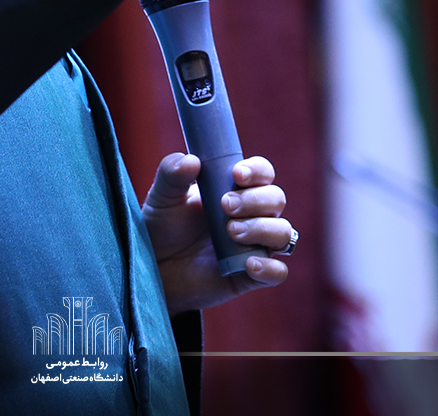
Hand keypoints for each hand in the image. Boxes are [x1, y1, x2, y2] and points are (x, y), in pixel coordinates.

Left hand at [142, 153, 292, 313]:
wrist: (153, 269)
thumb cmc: (162, 227)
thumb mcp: (162, 197)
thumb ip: (172, 174)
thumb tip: (191, 161)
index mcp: (235, 189)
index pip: (263, 173)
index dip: (257, 171)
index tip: (237, 174)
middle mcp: (252, 215)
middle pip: (276, 199)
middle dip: (256, 199)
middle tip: (225, 205)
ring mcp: (254, 245)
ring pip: (283, 233)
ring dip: (263, 229)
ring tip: (231, 231)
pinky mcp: (250, 275)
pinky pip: (278, 273)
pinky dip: (269, 268)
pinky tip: (248, 264)